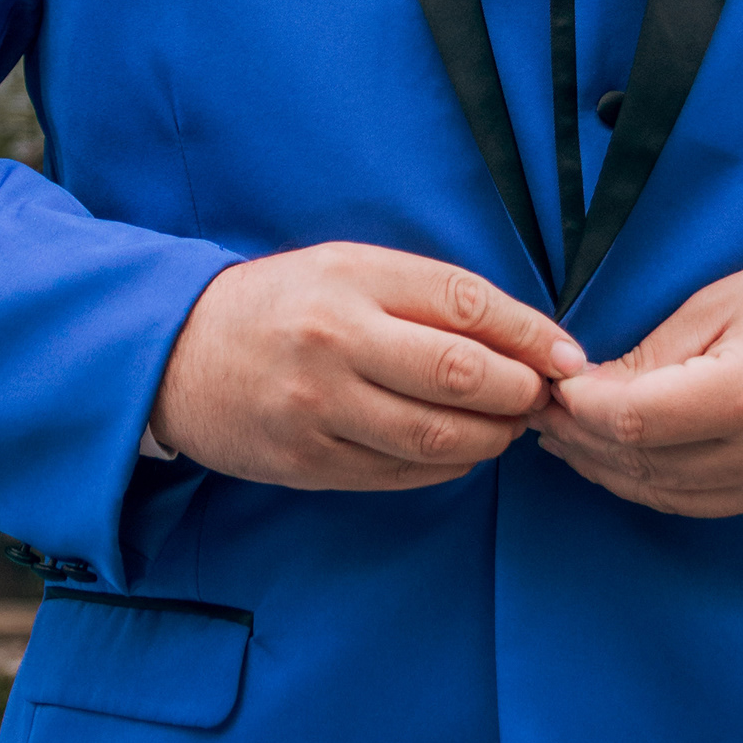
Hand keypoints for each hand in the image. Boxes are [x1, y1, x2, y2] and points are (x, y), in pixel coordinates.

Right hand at [151, 244, 585, 490]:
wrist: (174, 354)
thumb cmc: (280, 305)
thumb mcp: (346, 269)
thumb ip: (427, 295)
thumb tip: (524, 336)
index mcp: (350, 279)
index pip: (466, 305)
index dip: (531, 335)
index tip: (568, 356)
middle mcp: (333, 341)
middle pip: (461, 375)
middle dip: (521, 391)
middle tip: (543, 397)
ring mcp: (317, 408)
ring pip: (437, 435)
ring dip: (494, 436)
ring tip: (511, 426)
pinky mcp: (306, 463)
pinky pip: (400, 473)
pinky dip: (449, 465)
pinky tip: (464, 450)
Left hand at [530, 244, 742, 517]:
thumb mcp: (723, 302)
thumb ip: (652, 355)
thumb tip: (586, 390)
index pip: (633, 420)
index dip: (579, 408)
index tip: (551, 385)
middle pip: (641, 463)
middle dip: (579, 439)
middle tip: (540, 410)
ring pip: (661, 493)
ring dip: (605, 467)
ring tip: (565, 435)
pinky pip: (695, 502)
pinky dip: (648, 481)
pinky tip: (617, 456)